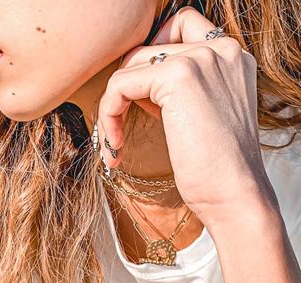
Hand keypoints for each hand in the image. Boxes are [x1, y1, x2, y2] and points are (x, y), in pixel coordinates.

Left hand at [96, 7, 270, 228]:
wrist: (234, 193)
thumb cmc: (215, 168)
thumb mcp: (199, 117)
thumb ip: (176, 92)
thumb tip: (135, 85)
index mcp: (230, 56)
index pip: (178, 29)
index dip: (148, 63)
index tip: (139, 104)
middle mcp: (220, 48)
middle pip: (148, 47)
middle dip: (125, 86)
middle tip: (118, 126)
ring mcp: (202, 58)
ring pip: (130, 65)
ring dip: (113, 105)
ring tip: (115, 141)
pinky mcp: (179, 76)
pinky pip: (120, 84)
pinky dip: (108, 114)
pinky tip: (116, 144)